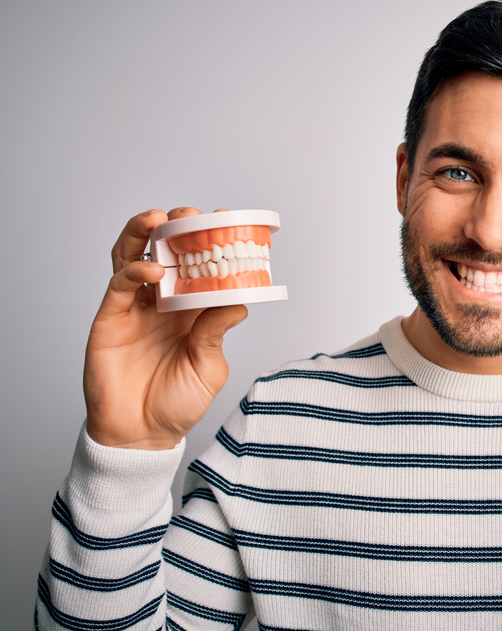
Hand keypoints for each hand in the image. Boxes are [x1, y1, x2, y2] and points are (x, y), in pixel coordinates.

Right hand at [83, 208, 247, 449]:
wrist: (142, 435)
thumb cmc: (177, 403)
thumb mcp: (208, 367)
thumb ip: (217, 333)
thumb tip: (240, 300)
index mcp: (192, 310)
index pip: (201, 266)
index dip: (211, 243)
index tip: (229, 220)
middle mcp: (162, 302)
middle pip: (165, 252)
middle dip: (177, 229)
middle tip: (190, 216)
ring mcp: (134, 308)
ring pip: (134, 256)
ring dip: (144, 234)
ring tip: (159, 219)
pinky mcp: (110, 319)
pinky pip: (119, 285)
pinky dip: (132, 271)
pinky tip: (149, 270)